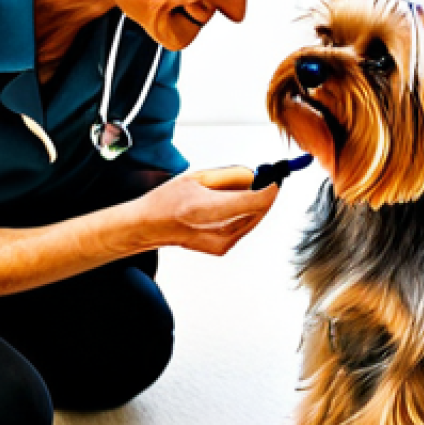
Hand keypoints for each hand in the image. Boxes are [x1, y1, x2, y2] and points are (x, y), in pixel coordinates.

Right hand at [123, 166, 279, 255]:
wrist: (151, 226)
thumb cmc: (168, 200)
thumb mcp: (198, 177)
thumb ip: (230, 176)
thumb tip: (256, 176)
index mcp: (207, 208)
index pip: (255, 200)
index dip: (270, 186)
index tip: (273, 175)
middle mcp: (217, 230)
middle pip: (259, 210)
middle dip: (263, 192)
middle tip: (261, 178)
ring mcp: (221, 243)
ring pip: (254, 218)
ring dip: (253, 203)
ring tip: (232, 192)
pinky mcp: (223, 249)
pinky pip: (244, 227)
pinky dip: (243, 214)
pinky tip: (224, 207)